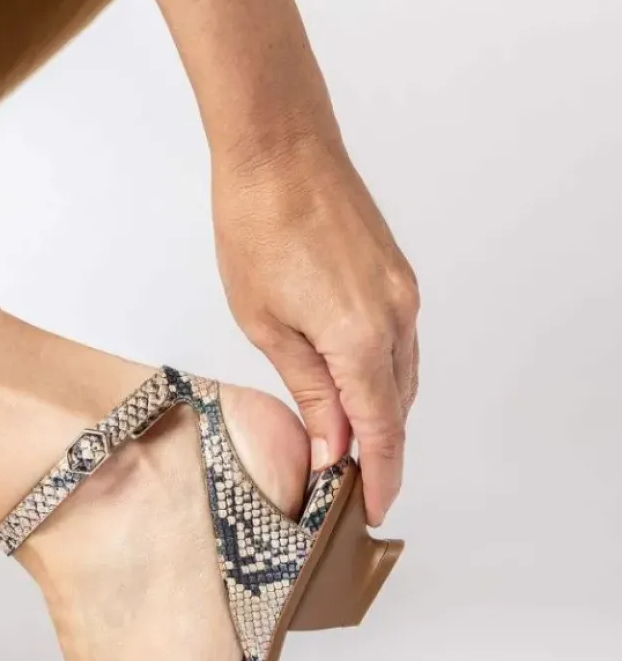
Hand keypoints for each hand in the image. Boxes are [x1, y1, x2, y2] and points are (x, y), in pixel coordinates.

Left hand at [213, 135, 419, 525]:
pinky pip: (399, 342)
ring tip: (344, 444)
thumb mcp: (266, 324)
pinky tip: (350, 387)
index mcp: (360, 336)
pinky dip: (380, 374)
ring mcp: (401, 292)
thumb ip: (309, 390)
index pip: (381, 430)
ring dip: (379, 412)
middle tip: (347, 487)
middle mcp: (396, 316)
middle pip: (397, 406)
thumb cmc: (258, 226)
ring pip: (401, 374)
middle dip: (378, 451)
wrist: (280, 148)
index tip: (373, 511)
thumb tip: (332, 445)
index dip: (381, 477)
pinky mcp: (396, 275)